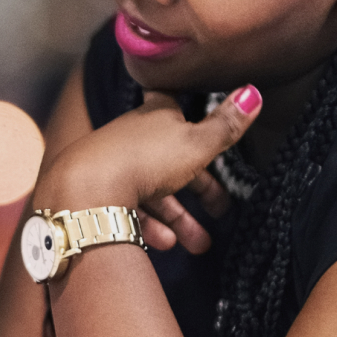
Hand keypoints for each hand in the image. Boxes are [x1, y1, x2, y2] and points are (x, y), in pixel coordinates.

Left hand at [37, 86, 261, 252]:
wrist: (83, 191)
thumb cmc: (145, 160)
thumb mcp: (196, 143)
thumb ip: (225, 125)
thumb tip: (253, 91)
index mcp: (151, 117)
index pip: (168, 106)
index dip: (180, 108)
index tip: (189, 113)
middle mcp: (127, 138)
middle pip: (167, 161)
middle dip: (197, 189)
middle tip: (221, 211)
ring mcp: (108, 167)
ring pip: (150, 192)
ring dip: (177, 219)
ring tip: (199, 245)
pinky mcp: (94, 195)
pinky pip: (127, 210)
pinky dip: (148, 227)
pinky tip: (165, 244)